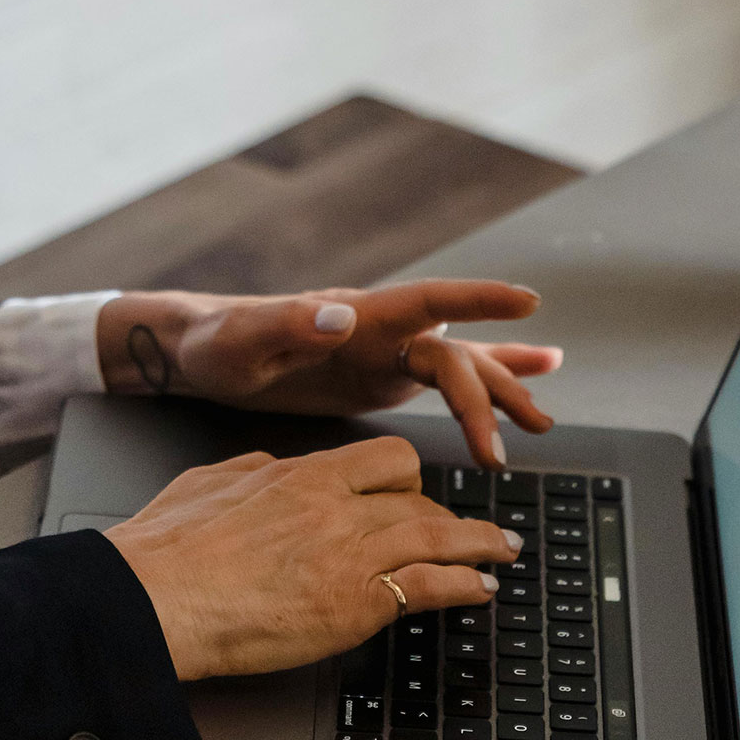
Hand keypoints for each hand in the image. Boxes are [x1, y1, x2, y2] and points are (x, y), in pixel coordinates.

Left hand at [98, 282, 561, 467]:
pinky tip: (526, 382)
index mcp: (352, 315)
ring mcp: (382, 352)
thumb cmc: (211, 344)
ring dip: (500, 390)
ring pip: (457, 368)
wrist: (195, 354)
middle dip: (488, 393)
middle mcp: (377, 329)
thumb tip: (343, 312)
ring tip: (544, 419)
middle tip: (513, 439)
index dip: (476, 299)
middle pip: (451, 353)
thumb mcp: (238, 342)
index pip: (425, 302)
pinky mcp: (377, 376)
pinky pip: (441, 383)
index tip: (527, 303)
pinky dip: (484, 384)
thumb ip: (287, 325)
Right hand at [102, 435, 522, 679]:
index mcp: (302, 472)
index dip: (407, 479)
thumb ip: (253, 471)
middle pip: (417, 494)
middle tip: (468, 527)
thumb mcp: (212, 482)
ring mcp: (350, 553)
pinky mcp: (356, 603)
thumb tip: (271, 467)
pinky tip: (482, 590)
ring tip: (502, 550)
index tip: (417, 492)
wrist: (157, 594)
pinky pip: (430, 585)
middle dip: (446, 512)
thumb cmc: (169, 546)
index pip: (381, 458)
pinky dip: (465, 585)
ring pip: (437, 535)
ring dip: (479, 544)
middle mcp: (336, 505)